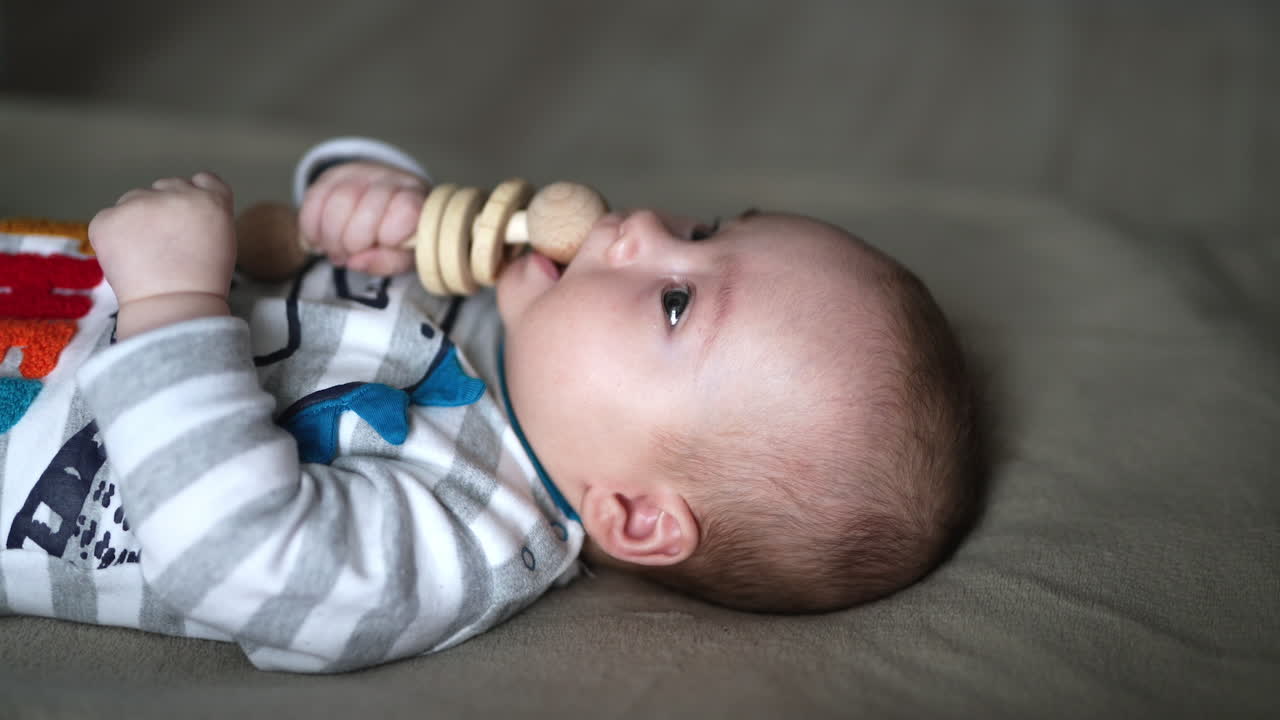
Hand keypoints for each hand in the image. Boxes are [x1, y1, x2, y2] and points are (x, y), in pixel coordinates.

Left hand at [89, 172, 235, 337]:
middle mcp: (175, 193)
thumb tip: (182, 202)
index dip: (194, 201)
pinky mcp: (107, 218)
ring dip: (137, 220)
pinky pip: (109, 219)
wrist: (173, 307)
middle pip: (164, 189)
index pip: (202, 180)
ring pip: (134, 201)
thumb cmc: (203, 281)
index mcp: (210, 198)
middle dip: (163, 210)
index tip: (190, 221)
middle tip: (167, 245)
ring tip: (146, 255)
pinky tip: (129, 259)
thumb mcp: (223, 237)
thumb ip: (207, 211)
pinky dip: (114, 236)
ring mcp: (137, 203)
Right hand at [299, 161, 427, 274]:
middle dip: (352, 243)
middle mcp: (390, 179)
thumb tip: (356, 262)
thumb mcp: (406, 254)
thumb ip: (390, 262)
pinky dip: (311, 227)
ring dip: (330, 238)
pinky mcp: (332, 175)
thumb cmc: (401, 235)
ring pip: (337, 202)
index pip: (406, 210)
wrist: (385, 203)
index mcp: (416, 198)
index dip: (388, 235)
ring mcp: (360, 173)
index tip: (381, 246)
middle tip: (349, 257)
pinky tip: (319, 241)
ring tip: (335, 252)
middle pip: (365, 209)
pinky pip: (314, 198)